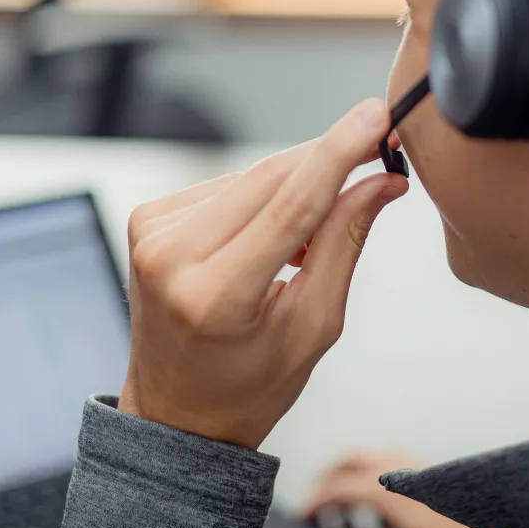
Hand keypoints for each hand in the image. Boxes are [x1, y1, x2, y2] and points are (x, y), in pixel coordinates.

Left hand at [118, 99, 406, 449]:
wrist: (176, 411)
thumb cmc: (249, 384)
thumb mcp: (315, 325)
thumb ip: (345, 242)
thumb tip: (381, 181)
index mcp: (215, 297)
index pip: (292, 205)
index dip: (339, 154)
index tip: (375, 116)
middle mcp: (172, 258)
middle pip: (271, 178)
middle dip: (329, 158)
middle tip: (376, 151)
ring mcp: (152, 234)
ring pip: (251, 176)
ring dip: (296, 185)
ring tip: (308, 240)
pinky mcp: (147, 218)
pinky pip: (227, 185)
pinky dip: (261, 196)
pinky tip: (269, 234)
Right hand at [302, 452, 502, 527]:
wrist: (504, 519)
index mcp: (387, 487)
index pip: (338, 486)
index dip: (314, 499)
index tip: (301, 514)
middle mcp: (399, 467)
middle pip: (350, 460)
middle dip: (326, 476)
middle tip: (312, 499)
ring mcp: (415, 463)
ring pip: (370, 454)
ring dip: (348, 469)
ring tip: (339, 493)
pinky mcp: (429, 468)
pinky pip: (390, 457)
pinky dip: (371, 467)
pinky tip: (376, 488)